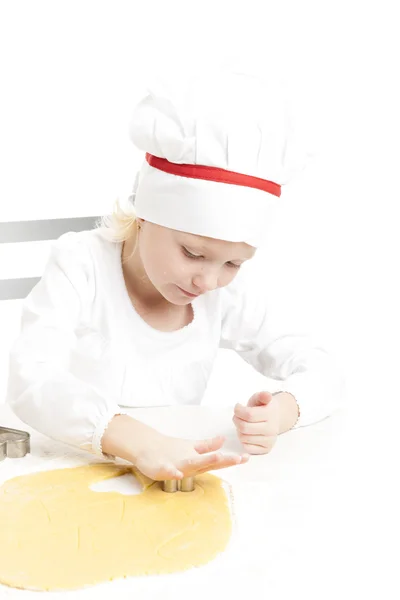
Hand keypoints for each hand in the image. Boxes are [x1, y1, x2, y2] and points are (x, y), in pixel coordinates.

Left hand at [135, 433, 249, 480]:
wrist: (147, 450)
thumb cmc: (171, 451)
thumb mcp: (192, 448)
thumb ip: (208, 445)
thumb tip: (223, 440)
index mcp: (197, 461)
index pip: (216, 461)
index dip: (231, 459)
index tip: (246, 457)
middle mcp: (189, 466)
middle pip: (207, 463)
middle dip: (222, 461)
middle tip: (238, 459)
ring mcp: (176, 467)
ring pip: (191, 466)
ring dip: (203, 463)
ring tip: (217, 457)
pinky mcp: (161, 468)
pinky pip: (167, 471)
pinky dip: (172, 472)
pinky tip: (176, 472)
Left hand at [233, 391, 279, 454]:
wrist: (275, 418)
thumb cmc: (263, 407)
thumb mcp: (260, 398)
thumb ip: (262, 396)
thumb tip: (267, 396)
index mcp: (270, 414)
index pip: (248, 415)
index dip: (238, 411)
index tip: (238, 407)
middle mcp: (272, 429)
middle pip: (244, 427)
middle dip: (236, 420)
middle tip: (237, 416)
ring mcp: (270, 440)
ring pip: (243, 438)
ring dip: (239, 430)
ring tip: (243, 424)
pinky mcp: (266, 449)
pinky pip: (247, 447)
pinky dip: (243, 440)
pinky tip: (247, 433)